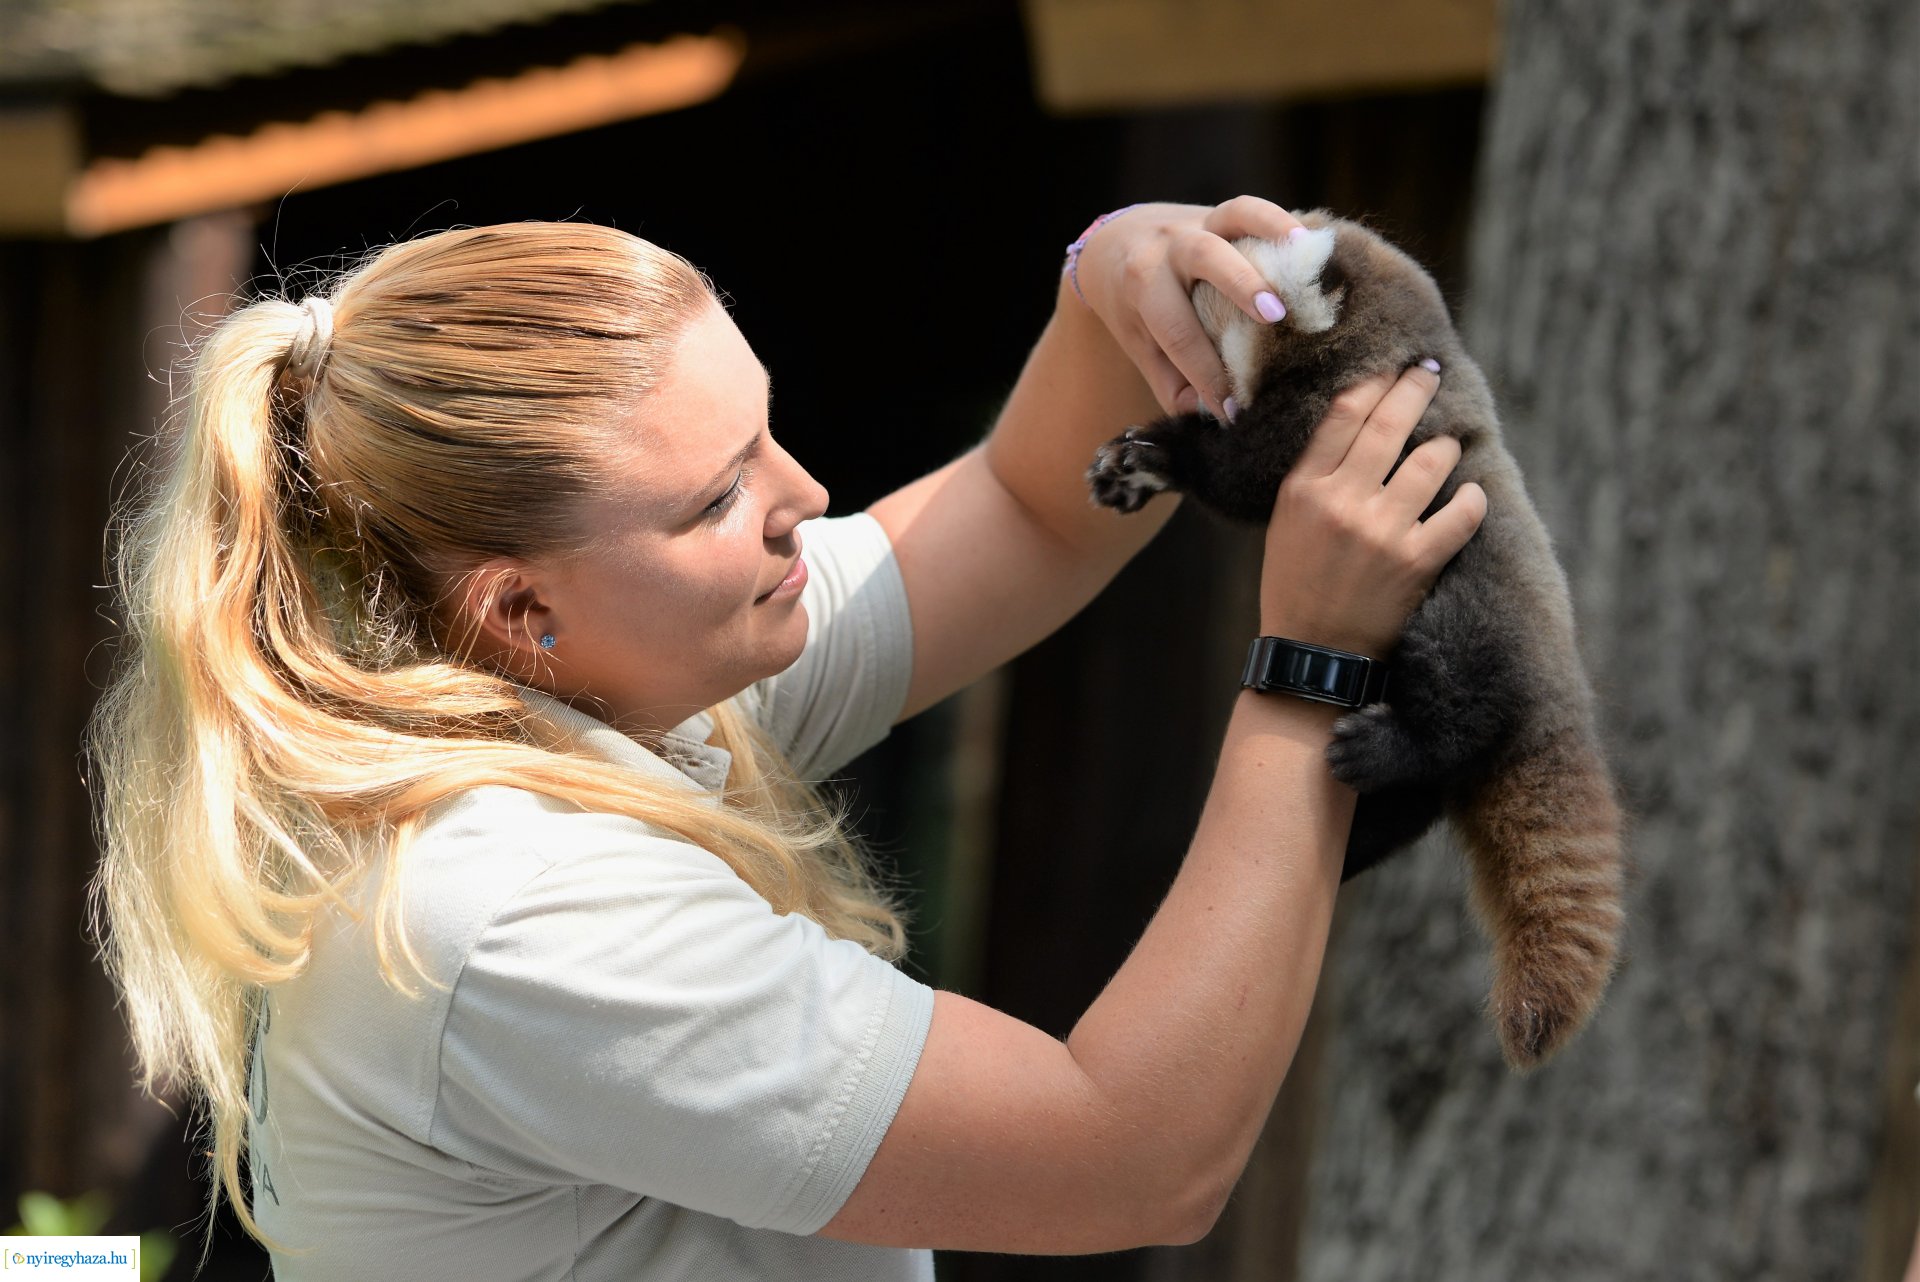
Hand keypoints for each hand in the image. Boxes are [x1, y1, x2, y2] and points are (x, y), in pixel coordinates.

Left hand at [1068, 197, 1302, 419]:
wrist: (1116, 244)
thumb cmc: (1132, 306)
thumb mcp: (1140, 345)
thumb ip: (1171, 382)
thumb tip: (1211, 417)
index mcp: (1143, 286)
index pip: (1177, 332)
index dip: (1207, 373)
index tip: (1233, 409)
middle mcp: (1170, 247)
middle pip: (1203, 256)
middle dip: (1239, 284)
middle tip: (1274, 315)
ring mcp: (1198, 222)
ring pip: (1233, 213)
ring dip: (1270, 230)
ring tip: (1305, 254)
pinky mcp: (1222, 212)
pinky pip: (1254, 208)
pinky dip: (1282, 219)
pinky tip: (1312, 241)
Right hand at [1259, 365, 1486, 656]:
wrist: (1311, 653)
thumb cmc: (1296, 585)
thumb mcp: (1287, 522)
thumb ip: (1318, 474)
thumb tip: (1360, 423)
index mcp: (1303, 489)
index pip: (1345, 413)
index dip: (1375, 383)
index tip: (1392, 370)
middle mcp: (1342, 502)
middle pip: (1389, 423)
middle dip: (1415, 389)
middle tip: (1429, 374)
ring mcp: (1382, 531)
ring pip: (1432, 460)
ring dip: (1444, 448)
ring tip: (1445, 448)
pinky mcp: (1416, 561)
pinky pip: (1462, 514)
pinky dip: (1472, 501)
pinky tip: (1471, 497)